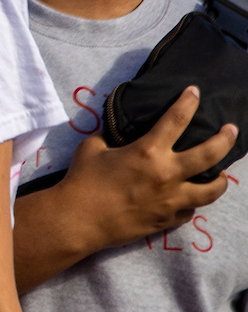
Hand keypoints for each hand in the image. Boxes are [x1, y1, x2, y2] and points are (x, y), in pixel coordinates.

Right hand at [60, 86, 237, 252]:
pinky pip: (189, 210)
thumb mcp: (91, 149)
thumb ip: (108, 139)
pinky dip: (190, 202)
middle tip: (231, 130)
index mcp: (148, 152)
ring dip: (220, 180)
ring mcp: (171, 200)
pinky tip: (187, 198)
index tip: (195, 91)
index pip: (175, 119)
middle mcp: (167, 174)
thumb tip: (113, 134)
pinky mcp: (168, 220)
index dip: (187, 102)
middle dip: (225, 139)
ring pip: (211, 190)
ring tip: (221, 174)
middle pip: (209, 155)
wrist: (80, 220)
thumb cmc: (83, 180)